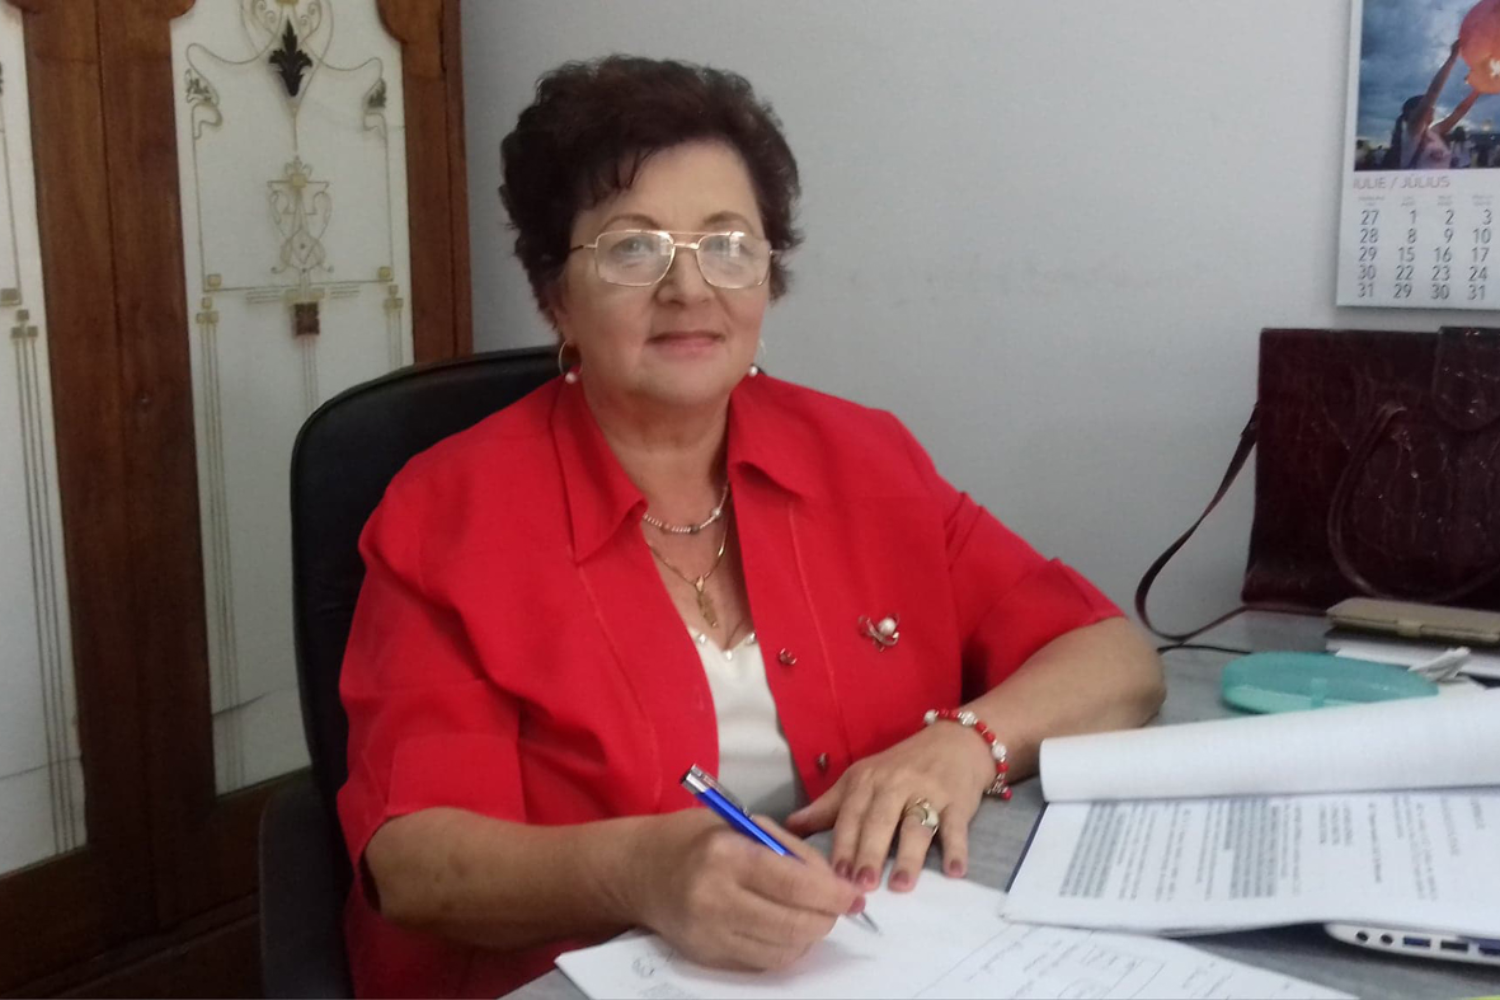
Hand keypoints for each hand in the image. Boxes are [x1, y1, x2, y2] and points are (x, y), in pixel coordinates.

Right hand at [626, 809, 864, 971]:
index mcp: (726, 854)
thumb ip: (788, 850)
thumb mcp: (742, 824)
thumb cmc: (695, 839)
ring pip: (784, 950)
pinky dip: (785, 947)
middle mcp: (715, 898)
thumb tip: (834, 882)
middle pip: (794, 925)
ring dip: (809, 935)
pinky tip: (783, 926)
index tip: (852, 894)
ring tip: (809, 913)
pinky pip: (764, 962)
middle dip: (827, 918)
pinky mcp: (707, 956)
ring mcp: (709, 933)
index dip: (833, 894)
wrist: (639, 871)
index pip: (795, 884)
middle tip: (837, 905)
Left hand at [784, 723, 993, 892]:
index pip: (850, 815)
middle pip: (880, 821)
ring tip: (900, 885)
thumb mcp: (861, 780)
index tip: (834, 875)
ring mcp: (928, 792)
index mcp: (866, 781)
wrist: (954, 742)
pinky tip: (955, 872)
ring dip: (908, 855)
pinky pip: (956, 827)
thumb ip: (828, 807)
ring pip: (916, 825)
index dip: (842, 845)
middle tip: (861, 886)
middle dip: (869, 853)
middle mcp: (895, 785)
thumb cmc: (901, 768)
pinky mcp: (958, 801)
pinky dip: (957, 849)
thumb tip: (788, 828)